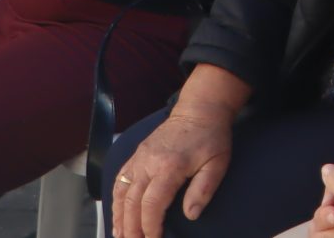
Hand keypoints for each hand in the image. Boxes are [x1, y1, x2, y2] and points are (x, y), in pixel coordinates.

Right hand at [111, 105, 235, 237]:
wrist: (199, 109)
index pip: (152, 204)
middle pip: (132, 203)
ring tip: (121, 237)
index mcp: (169, 166)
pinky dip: (116, 201)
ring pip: (121, 194)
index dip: (150, 226)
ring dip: (119, 218)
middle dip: (132, 228)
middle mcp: (148, 163)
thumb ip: (204, 189)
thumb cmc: (211, 137)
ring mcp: (139, 159)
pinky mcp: (136, 156)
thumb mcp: (218, 163)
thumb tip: (191, 214)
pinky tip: (117, 215)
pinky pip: (119, 181)